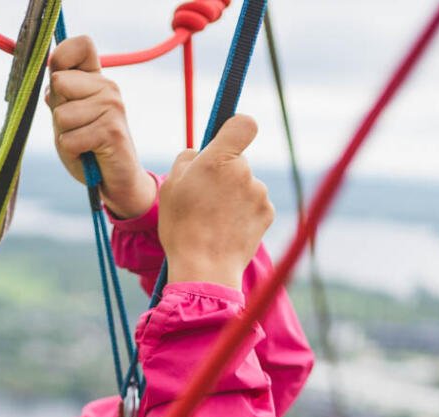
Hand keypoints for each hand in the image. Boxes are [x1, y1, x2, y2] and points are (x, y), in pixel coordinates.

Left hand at [47, 35, 156, 218]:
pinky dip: (72, 153)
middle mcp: (107, 87)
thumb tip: (49, 81)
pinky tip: (88, 155)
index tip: (61, 85)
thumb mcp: (68, 120)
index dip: (61, 57)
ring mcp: (112, 106)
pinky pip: (69, 139)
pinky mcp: (111, 130)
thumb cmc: (89, 150)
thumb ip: (59, 97)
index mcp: (97, 79)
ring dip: (65, 136)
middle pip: (59, 82)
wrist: (116, 183)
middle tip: (77, 128)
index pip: (80, 44)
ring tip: (83, 144)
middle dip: (58, 111)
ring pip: (62, 114)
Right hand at [159, 115, 273, 290]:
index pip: (244, 124)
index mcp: (219, 159)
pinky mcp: (267, 213)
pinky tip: (227, 230)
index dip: (237, 129)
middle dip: (225, 174)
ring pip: (246, 186)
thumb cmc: (183, 229)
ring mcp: (259, 193)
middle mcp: (244, 171)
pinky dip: (244, 214)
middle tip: (205, 200)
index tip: (229, 140)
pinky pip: (254, 206)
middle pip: (238, 162)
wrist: (205, 269)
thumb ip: (187, 160)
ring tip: (214, 221)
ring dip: (234, 197)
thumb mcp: (170, 187)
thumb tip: (200, 154)